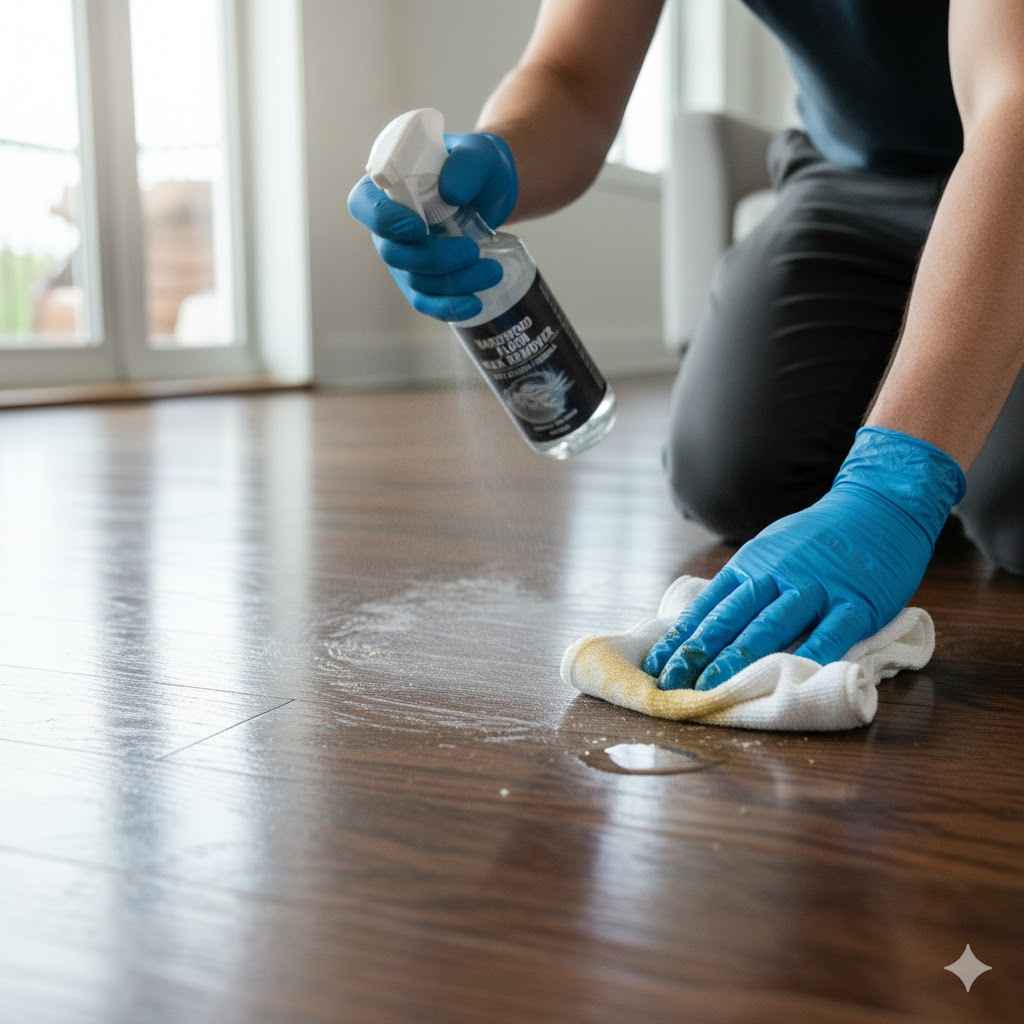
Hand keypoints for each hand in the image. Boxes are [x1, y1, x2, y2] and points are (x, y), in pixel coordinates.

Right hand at [347, 131, 517, 320]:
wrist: (492, 192)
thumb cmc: (476, 168)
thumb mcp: (478, 155)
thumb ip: (466, 165)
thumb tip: (451, 192)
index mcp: (387, 187)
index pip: (365, 206)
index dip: (385, 221)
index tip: (418, 227)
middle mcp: (388, 227)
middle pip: (394, 254)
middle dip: (434, 259)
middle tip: (473, 251)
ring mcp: (405, 258)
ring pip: (416, 281)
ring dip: (455, 282)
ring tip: (493, 271)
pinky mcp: (423, 281)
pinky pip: (427, 302)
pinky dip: (449, 307)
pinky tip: (475, 305)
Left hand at [643, 427, 965, 689]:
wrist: (880, 504)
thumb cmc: (819, 537)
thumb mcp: (771, 550)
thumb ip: (744, 584)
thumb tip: (705, 622)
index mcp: (753, 563)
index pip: (710, 605)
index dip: (683, 637)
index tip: (658, 666)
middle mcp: (779, 574)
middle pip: (733, 618)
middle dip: (700, 654)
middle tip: (674, 685)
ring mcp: (818, 587)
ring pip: (773, 626)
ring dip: (740, 658)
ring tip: (714, 687)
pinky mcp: (857, 601)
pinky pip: (832, 633)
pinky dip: (811, 656)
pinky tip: (790, 678)